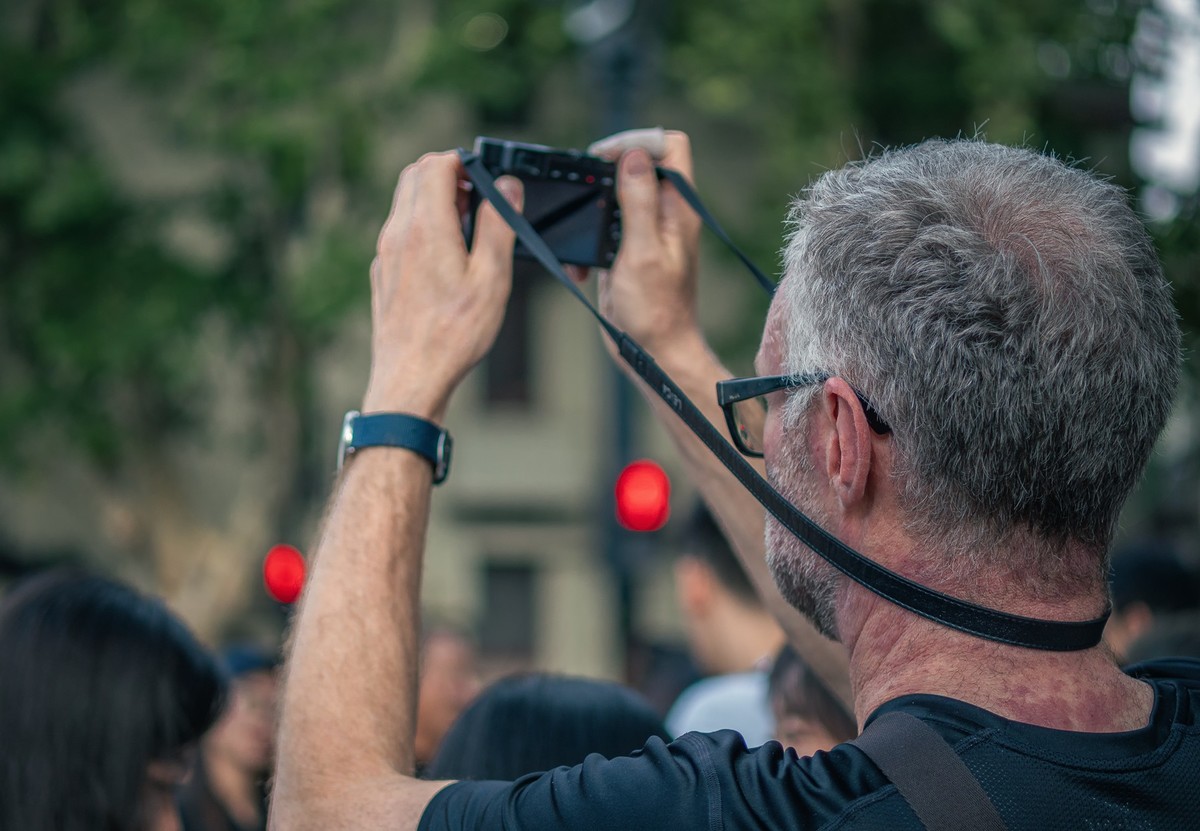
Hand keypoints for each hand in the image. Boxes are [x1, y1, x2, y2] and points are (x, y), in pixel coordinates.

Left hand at [363, 152, 522, 419]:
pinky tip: (446, 259)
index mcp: (426, 227)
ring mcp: (386, 253)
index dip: (464, 162)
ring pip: (405, 203)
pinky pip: (400, 231)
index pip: (436, 165)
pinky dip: (423, 226)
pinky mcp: (384, 273)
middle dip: (447, 174)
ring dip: (434, 200)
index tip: (485, 177)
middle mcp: (398, 233)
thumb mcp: (491, 278)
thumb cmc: (454, 334)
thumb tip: (507, 187)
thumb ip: (499, 226)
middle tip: (478, 199)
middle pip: (414, 175)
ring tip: (466, 230)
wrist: (412, 379)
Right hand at [590, 130, 703, 360]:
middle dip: (605, 173)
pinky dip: (589, 239)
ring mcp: (646, 232)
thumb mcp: (642, 250)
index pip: (670, 147)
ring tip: (581, 226)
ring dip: (593, 209)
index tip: (607, 158)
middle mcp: (665, 214)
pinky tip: (583, 265)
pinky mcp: (627, 251)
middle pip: (638, 165)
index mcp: (678, 207)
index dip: (638, 143)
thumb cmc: (656, 310)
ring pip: (617, 195)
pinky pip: (605, 228)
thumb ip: (639, 201)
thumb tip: (634, 155)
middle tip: (584, 189)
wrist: (654, 352)